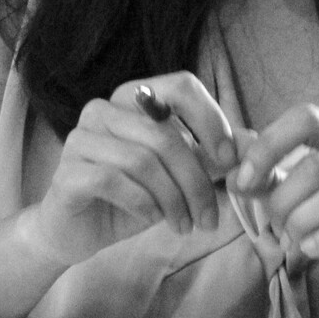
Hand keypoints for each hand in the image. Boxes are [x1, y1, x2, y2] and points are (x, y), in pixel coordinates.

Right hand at [27, 72, 237, 265]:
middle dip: (196, 180)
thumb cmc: (134, 196)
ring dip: (173, 200)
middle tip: (210, 217)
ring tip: (184, 225)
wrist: (78, 232)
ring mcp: (81, 137)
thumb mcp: (181, 174)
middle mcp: (105, 108)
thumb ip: (214, 156)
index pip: (182, 85)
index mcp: (136, 97)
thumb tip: (252, 141)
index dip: (210, 119)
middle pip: (166, 133)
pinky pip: (113, 181)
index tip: (229, 161)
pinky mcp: (66, 171)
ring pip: (143, 161)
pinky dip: (142, 205)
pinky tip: (151, 218)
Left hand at [227, 104, 318, 316]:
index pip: (307, 117)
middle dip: (281, 199)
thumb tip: (231, 149)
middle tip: (271, 225)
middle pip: (316, 164)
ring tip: (290, 241)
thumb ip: (269, 172)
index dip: (269, 145)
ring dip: (301, 222)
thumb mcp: (300, 196)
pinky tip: (310, 251)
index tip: (240, 180)